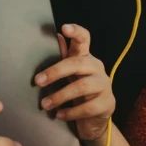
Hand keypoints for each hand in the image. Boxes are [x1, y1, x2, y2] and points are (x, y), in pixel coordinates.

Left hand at [34, 24, 114, 141]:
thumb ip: (64, 57)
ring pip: (82, 87)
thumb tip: (56, 36)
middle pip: (77, 64)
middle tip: (37, 81)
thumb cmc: (79, 91)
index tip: (64, 28)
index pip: (84, 39)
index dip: (76, 32)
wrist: (96, 118)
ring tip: (45, 104)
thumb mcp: (70, 74)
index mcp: (86, 58)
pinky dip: (71, 112)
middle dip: (55, 71)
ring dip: (60, 96)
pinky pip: (88, 107)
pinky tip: (59, 115)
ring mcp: (104, 85)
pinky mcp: (107, 103)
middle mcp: (97, 68)